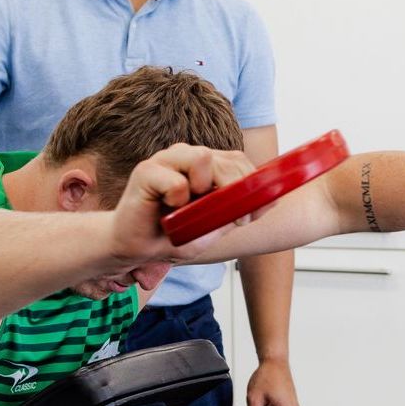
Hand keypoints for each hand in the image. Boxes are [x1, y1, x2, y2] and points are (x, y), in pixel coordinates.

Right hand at [110, 144, 256, 264]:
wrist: (133, 248)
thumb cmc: (168, 236)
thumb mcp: (211, 228)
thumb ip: (235, 212)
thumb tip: (271, 201)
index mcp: (204, 166)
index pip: (238, 161)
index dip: (252, 185)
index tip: (252, 215)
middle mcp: (187, 157)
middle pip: (226, 159)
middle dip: (236, 190)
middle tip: (227, 218)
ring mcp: (166, 160)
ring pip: (203, 157)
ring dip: (204, 189)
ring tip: (187, 209)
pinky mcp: (146, 170)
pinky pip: (176, 181)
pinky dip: (177, 199)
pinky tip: (166, 209)